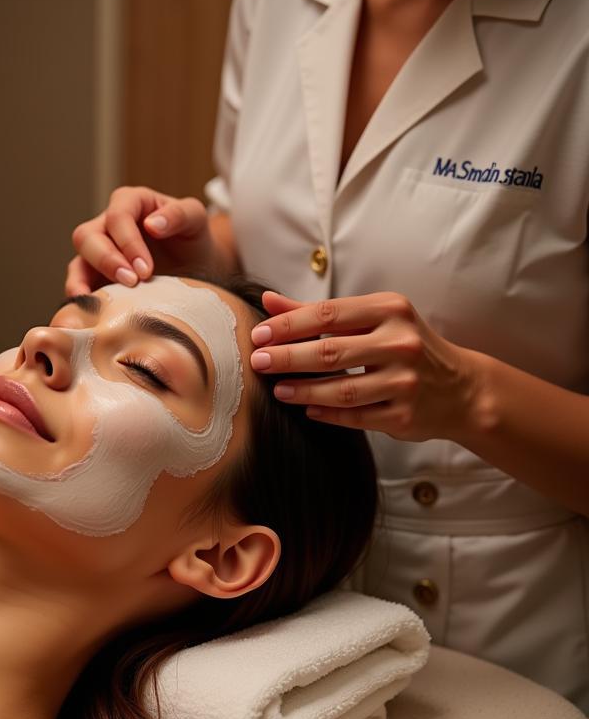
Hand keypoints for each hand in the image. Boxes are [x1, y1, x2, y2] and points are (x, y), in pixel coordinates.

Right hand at [65, 186, 216, 295]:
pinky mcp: (94, 279)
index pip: (117, 215)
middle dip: (107, 261)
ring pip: (77, 262)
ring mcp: (97, 253)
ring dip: (84, 282)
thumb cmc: (193, 241)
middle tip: (131, 283)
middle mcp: (108, 225)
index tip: (146, 270)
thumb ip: (179, 214)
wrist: (196, 271)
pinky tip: (89, 314)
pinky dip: (80, 299)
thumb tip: (152, 225)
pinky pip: (78, 286)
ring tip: (99, 303)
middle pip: (87, 236)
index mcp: (131, 203)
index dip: (128, 242)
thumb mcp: (196, 220)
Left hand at [249, 289, 480, 441]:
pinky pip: (356, 417)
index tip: (258, 335)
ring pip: (342, 390)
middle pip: (330, 352)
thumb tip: (268, 301)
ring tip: (278, 390)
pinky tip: (307, 409)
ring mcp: (405, 381)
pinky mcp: (405, 415)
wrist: (461, 388)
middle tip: (258, 362)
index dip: (288, 326)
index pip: (328, 314)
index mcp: (391, 310)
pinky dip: (327, 414)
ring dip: (303, 390)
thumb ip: (318, 313)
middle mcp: (401, 343)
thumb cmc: (404, 347)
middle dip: (287, 357)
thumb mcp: (371, 319)